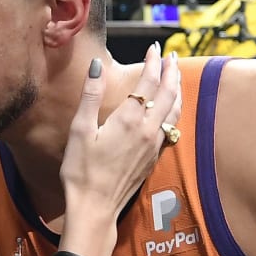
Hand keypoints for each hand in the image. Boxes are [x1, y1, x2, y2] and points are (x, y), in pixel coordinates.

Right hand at [60, 43, 181, 255]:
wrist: (95, 207)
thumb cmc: (81, 171)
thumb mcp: (80, 130)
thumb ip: (90, 96)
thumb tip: (96, 66)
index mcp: (129, 120)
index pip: (148, 83)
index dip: (152, 63)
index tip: (153, 48)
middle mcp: (147, 130)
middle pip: (167, 93)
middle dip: (170, 71)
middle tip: (171, 55)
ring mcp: (154, 145)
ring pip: (174, 109)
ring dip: (176, 89)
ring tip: (176, 75)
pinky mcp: (154, 157)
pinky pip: (171, 126)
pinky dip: (174, 109)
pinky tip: (171, 108)